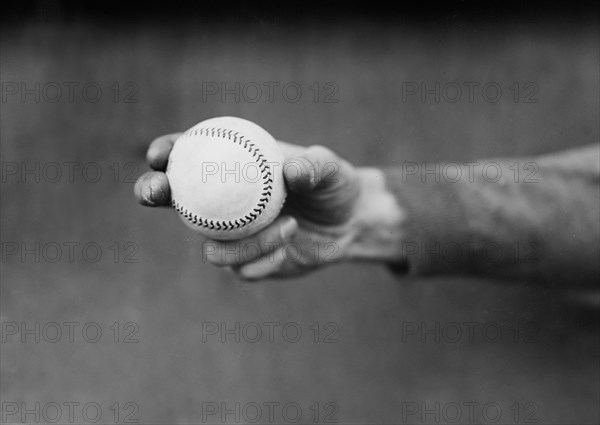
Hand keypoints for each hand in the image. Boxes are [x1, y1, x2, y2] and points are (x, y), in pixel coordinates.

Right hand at [134, 133, 404, 279]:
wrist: (350, 223)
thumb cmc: (334, 185)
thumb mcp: (330, 169)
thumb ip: (314, 166)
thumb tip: (291, 172)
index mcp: (235, 168)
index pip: (190, 156)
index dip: (166, 153)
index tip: (159, 154)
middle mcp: (225, 203)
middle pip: (174, 199)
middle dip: (152, 192)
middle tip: (156, 193)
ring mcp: (233, 235)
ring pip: (211, 247)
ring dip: (245, 242)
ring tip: (289, 225)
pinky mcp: (248, 263)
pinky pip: (241, 270)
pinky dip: (264, 260)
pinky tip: (288, 248)